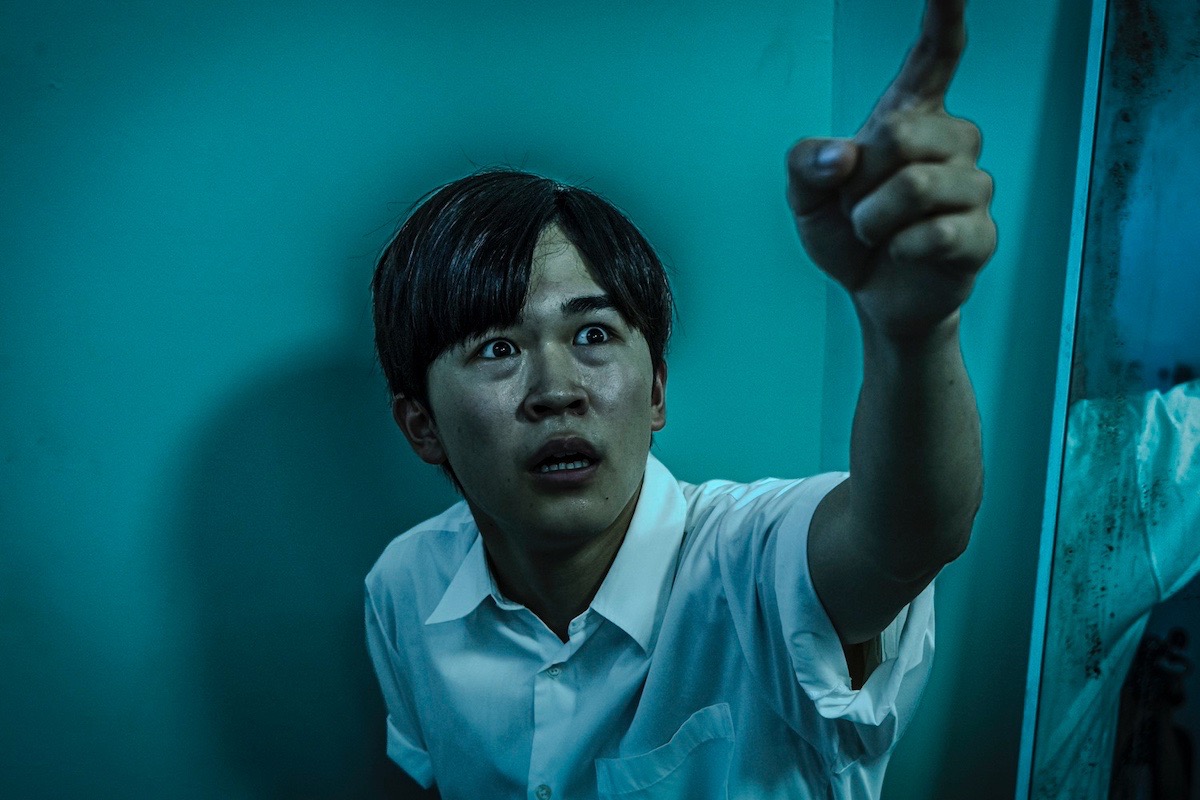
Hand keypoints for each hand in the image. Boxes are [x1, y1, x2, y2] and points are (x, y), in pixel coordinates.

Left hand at [786, 0, 995, 337]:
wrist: (874, 295)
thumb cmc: (848, 233)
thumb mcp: (805, 197)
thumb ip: (806, 165)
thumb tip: (843, 155)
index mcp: (910, 117)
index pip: (935, 56)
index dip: (946, 16)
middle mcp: (952, 141)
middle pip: (903, 135)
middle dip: (861, 181)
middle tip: (857, 208)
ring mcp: (973, 187)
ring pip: (917, 187)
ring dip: (874, 220)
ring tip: (876, 234)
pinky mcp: (980, 234)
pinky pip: (936, 233)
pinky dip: (900, 249)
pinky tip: (900, 253)